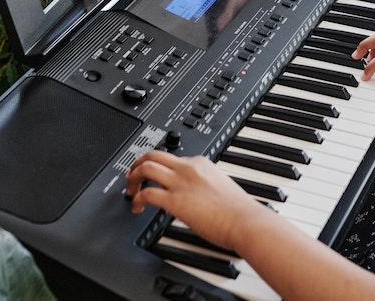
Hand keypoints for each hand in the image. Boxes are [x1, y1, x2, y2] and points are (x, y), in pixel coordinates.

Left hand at [126, 152, 266, 250]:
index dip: (159, 166)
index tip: (154, 175)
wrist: (244, 220)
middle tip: (132, 175)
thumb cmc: (238, 209)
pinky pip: (146, 193)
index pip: (172, 157)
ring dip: (133, 178)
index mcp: (200, 163)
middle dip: (138, 163)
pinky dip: (137, 199)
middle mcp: (188, 168)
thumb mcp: (221, 186)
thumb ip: (206, 184)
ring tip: (130, 190)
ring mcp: (180, 183)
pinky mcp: (175, 200)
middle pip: (154, 155)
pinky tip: (137, 208)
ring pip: (146, 168)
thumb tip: (199, 193)